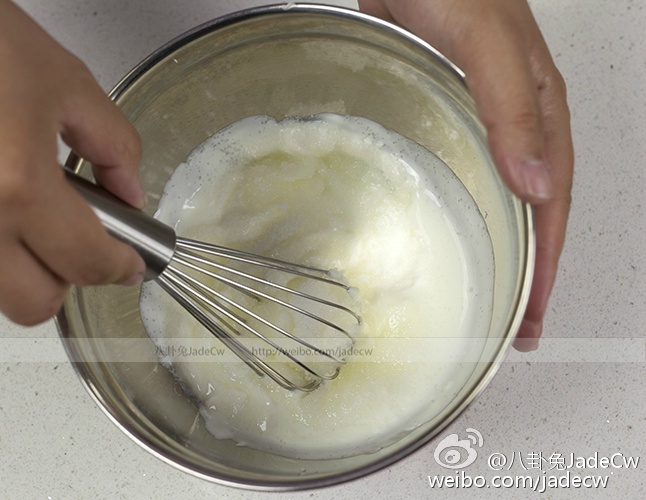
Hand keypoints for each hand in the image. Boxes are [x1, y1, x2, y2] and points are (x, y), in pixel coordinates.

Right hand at [0, 0, 145, 324]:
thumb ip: (116, 149)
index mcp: (13, 184)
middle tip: (79, 243)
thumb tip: (131, 194)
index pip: (85, 264)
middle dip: (66, 280)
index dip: (120, 268)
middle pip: (32, 305)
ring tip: (20, 192)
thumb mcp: (69, 85)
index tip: (129, 263)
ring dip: (17, 255)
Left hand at [359, 0, 573, 350]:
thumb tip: (536, 185)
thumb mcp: (487, 44)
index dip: (545, 264)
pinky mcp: (446, 108)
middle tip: (518, 324)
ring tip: (495, 289)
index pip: (551, 205)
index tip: (533, 315)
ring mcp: (481, 116)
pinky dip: (470, 207)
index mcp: (539, 111)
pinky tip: (455, 224)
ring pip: (503, 194)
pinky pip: (468, 172)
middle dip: (532, 270)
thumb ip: (512, 108)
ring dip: (504, 244)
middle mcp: (516, 119)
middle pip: (534, 209)